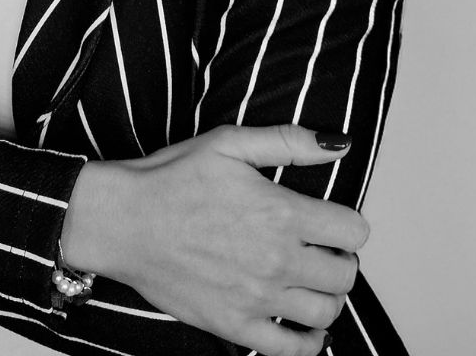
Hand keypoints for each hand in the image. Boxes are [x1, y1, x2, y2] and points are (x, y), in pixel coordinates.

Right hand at [63, 124, 366, 355]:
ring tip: (310, 281)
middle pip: (346, 274)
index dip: (347, 222)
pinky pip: (291, 350)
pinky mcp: (234, 326)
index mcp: (280, 212)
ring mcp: (257, 299)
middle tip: (321, 249)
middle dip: (341, 259)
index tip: (331, 220)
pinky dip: (308, 342)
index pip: (353, 230)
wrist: (123, 220)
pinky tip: (302, 325)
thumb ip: (288, 141)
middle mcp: (276, 259)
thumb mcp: (228, 143)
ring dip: (327, 297)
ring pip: (325, 313)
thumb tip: (339, 144)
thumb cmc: (171, 178)